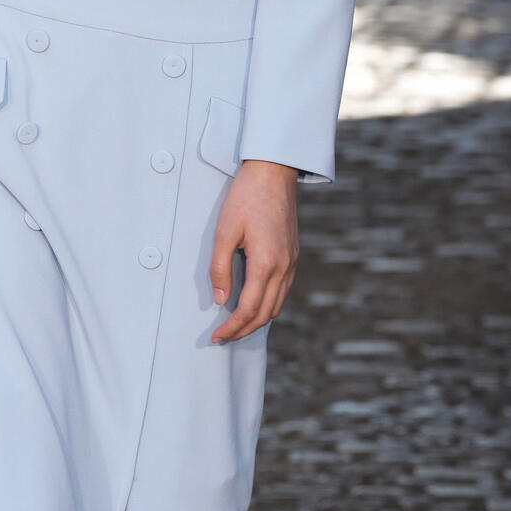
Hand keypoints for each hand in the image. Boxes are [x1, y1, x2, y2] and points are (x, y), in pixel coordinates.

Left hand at [209, 159, 298, 343]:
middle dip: (243, 330)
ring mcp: (292, 262)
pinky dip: (268, 304)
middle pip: (265, 313)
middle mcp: (284, 267)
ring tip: (236, 326)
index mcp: (266, 263)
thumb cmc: (246, 197)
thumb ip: (220, 267)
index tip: (217, 336)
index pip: (248, 309)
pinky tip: (253, 304)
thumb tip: (219, 298)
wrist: (274, 172)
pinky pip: (283, 290)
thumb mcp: (224, 231)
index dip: (231, 327)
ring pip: (277, 304)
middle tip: (223, 338)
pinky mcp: (293, 255)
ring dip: (257, 320)